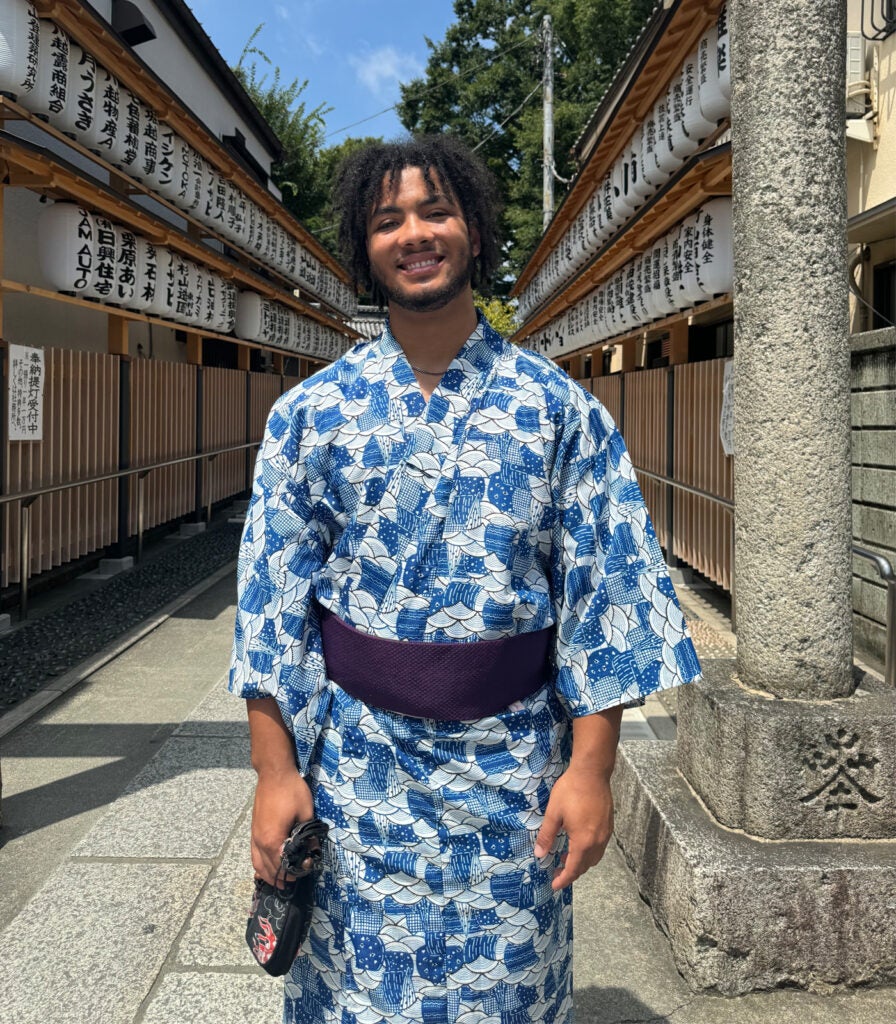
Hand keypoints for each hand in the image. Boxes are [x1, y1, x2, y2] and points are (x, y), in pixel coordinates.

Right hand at [250, 770, 313, 884]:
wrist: (274, 773)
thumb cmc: (291, 791)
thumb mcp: (306, 813)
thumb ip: (309, 835)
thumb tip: (314, 850)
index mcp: (272, 840)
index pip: (281, 867)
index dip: (294, 872)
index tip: (307, 867)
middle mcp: (260, 842)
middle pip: (268, 869)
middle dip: (281, 877)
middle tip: (295, 879)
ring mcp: (254, 836)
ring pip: (257, 864)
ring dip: (267, 875)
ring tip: (280, 881)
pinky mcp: (253, 830)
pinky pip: (254, 854)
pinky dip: (260, 864)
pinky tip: (267, 866)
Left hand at [533, 767, 613, 890]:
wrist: (592, 772)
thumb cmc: (571, 790)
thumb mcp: (553, 813)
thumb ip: (547, 835)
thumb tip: (539, 854)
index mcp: (583, 841)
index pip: (573, 868)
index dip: (563, 879)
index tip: (554, 885)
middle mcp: (597, 841)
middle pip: (585, 865)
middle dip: (572, 872)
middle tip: (557, 872)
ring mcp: (605, 833)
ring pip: (594, 857)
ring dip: (581, 862)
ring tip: (566, 858)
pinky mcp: (608, 825)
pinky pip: (599, 847)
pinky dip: (589, 852)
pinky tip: (578, 843)